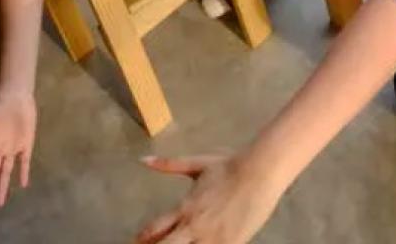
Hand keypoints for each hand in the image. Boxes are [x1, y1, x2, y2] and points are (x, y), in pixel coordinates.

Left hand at [135, 154, 284, 243]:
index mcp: (184, 208)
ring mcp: (212, 239)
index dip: (143, 238)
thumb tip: (143, 159)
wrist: (258, 172)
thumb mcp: (196, 165)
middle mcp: (194, 226)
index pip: (154, 229)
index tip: (137, 241)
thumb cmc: (228, 166)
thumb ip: (169, 165)